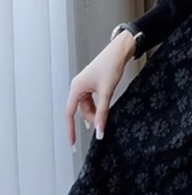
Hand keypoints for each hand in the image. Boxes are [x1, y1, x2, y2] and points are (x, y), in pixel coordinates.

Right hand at [64, 32, 134, 147]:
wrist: (119, 51)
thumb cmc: (111, 65)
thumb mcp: (107, 92)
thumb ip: (103, 112)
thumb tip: (99, 130)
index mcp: (76, 88)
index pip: (69, 114)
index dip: (71, 130)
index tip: (72, 143)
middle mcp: (78, 87)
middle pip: (80, 111)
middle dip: (91, 119)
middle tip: (103, 125)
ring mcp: (85, 86)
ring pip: (87, 106)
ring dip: (96, 113)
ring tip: (106, 116)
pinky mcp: (92, 84)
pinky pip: (92, 101)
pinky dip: (98, 107)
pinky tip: (104, 112)